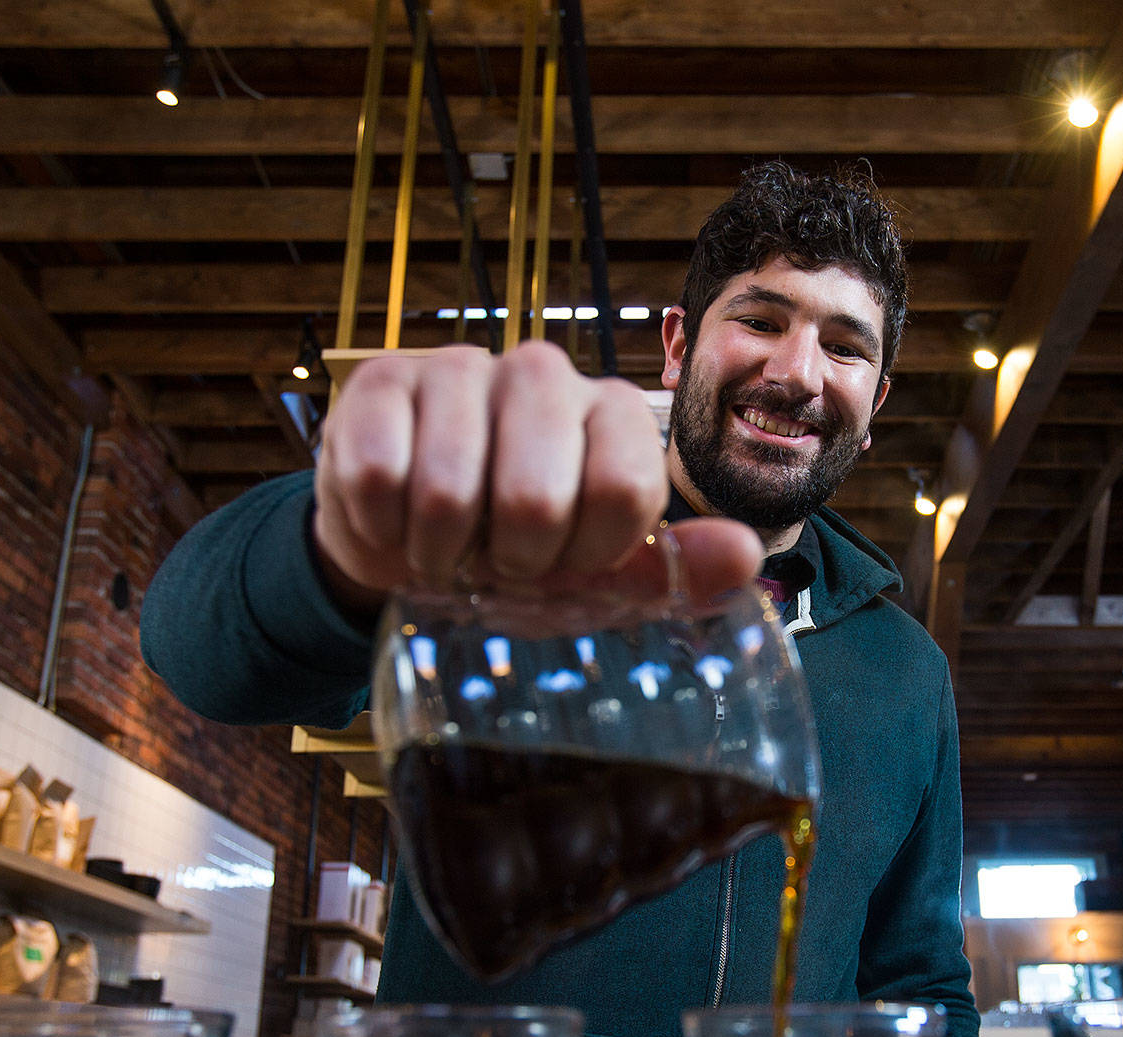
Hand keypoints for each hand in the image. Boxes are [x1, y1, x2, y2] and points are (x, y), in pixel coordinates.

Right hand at [312, 341, 761, 610]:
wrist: (406, 544)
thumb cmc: (513, 557)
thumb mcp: (597, 581)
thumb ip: (673, 572)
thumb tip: (746, 557)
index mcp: (610, 415)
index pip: (623, 488)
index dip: (586, 554)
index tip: (567, 563)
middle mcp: (542, 375)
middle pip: (534, 497)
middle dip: (509, 559)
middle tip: (497, 559)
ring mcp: (458, 370)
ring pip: (448, 491)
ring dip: (438, 552)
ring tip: (445, 547)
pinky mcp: (379, 382)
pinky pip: (376, 477)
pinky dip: (381, 529)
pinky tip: (394, 522)